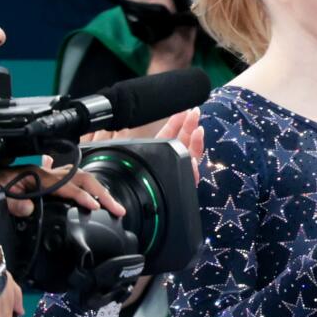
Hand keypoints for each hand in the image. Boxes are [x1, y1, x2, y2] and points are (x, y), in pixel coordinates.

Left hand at [1, 165, 126, 218]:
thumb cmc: (0, 179)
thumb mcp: (1, 190)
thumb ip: (13, 201)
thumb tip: (28, 209)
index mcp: (41, 177)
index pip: (69, 186)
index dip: (84, 196)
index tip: (97, 207)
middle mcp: (51, 172)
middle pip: (85, 179)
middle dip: (104, 193)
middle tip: (119, 209)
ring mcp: (53, 173)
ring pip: (83, 177)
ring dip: (100, 190)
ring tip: (113, 205)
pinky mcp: (52, 176)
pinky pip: (75, 179)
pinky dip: (89, 187)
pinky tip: (94, 196)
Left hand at [84, 107, 204, 183]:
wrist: (144, 206)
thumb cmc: (135, 182)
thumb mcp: (130, 156)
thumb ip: (127, 143)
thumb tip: (118, 127)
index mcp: (161, 152)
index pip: (171, 133)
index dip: (176, 121)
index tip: (182, 110)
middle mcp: (174, 159)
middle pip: (185, 139)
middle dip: (191, 125)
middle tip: (194, 113)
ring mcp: (182, 170)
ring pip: (193, 153)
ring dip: (197, 141)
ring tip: (198, 131)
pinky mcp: (186, 182)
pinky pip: (193, 173)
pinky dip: (194, 165)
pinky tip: (194, 158)